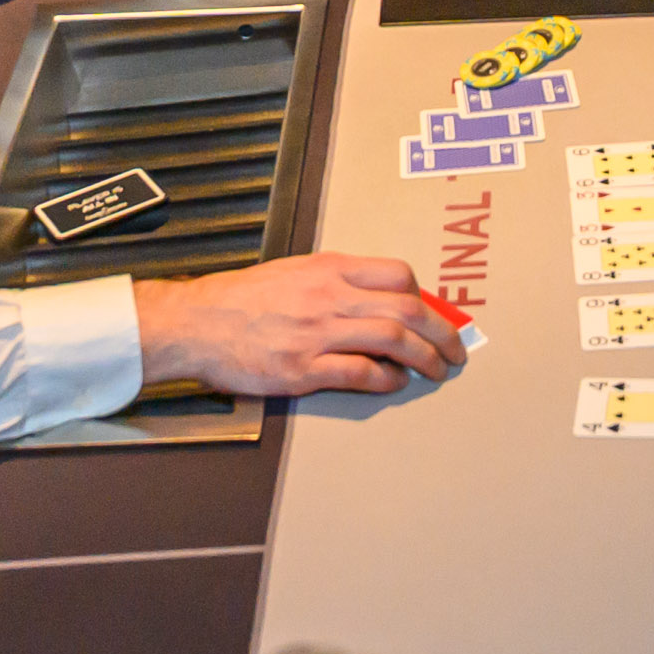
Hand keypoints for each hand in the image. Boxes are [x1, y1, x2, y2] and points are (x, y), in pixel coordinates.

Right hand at [134, 252, 465, 397]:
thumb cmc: (242, 298)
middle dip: (442, 333)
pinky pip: (359, 373)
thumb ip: (336, 281)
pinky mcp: (302, 368)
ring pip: (392, 340)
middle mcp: (330, 297)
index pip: (398, 276)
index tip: (436, 315)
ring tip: (437, 371)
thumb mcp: (296, 272)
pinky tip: (395, 383)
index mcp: (330, 269)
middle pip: (407, 310)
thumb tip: (378, 297)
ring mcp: (318, 333)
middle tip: (456, 350)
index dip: (426, 297)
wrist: (197, 322)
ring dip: (425, 358)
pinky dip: (385, 379)